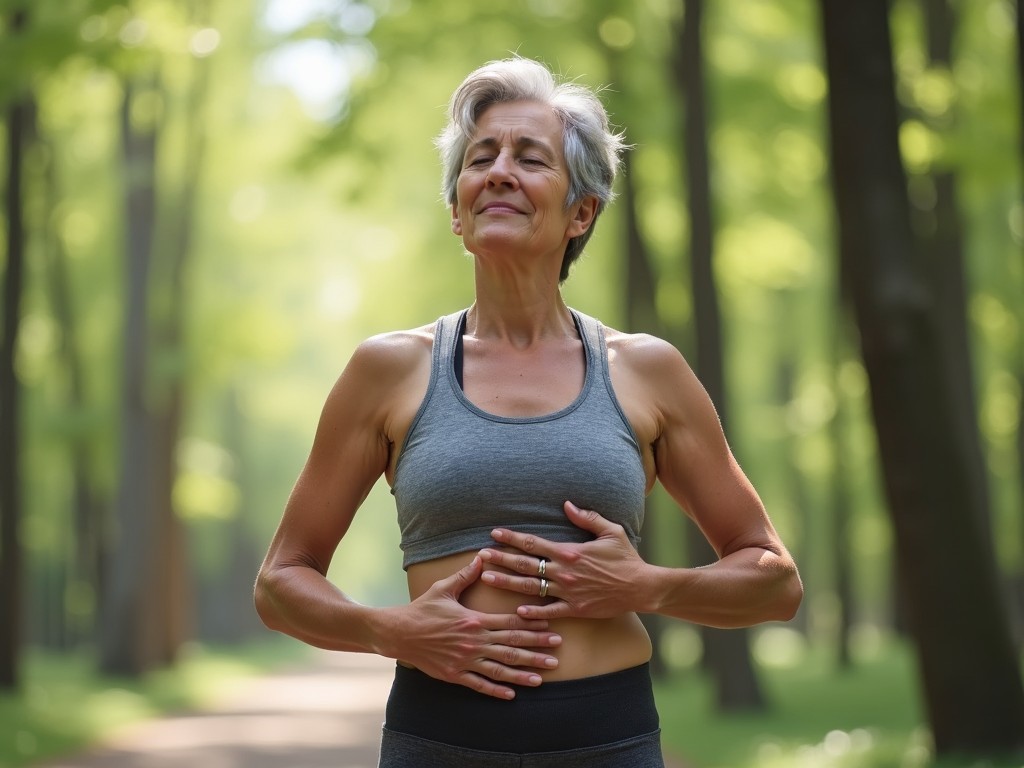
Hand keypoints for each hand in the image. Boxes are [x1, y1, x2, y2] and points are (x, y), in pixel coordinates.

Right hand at [384, 556, 561, 699]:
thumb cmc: (422, 609)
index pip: (509, 622)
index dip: (531, 624)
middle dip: (536, 649)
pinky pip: (480, 684)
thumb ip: (465, 575)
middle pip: (511, 646)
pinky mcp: (455, 675)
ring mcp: (465, 660)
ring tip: (542, 676)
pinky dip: (496, 690)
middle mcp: (474, 642)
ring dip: (523, 672)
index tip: (550, 626)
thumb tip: (482, 557)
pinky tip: (512, 694)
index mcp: (474, 620)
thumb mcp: (444, 588)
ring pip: (500, 668)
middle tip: (556, 652)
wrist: (399, 633)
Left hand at [479, 501, 650, 619]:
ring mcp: (568, 592)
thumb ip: (587, 517)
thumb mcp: (610, 531)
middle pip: (525, 565)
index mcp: (569, 551)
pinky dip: (533, 612)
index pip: (533, 543)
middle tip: (481, 556)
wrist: (641, 587)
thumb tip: (566, 504)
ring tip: (487, 578)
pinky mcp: (575, 609)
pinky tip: (517, 611)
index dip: (512, 538)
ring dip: (507, 583)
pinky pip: (549, 611)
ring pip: (531, 588)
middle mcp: (564, 572)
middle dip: (501, 559)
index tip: (494, 533)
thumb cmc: (626, 558)